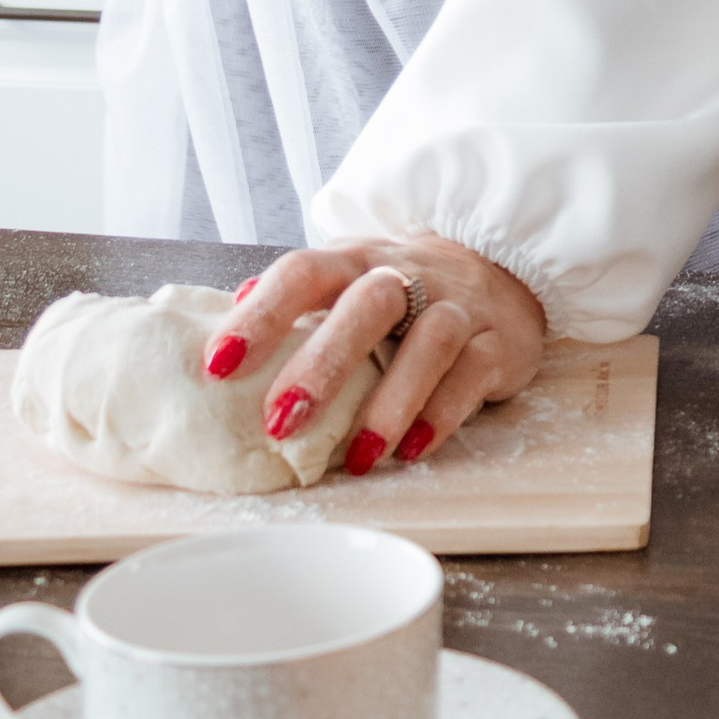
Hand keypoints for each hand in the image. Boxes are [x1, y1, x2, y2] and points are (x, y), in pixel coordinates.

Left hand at [203, 232, 548, 474]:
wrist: (500, 265)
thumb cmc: (403, 290)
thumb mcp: (346, 281)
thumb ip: (292, 305)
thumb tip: (221, 328)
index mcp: (354, 260)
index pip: (303, 273)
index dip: (261, 315)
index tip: (217, 365)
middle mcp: (408, 275)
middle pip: (369, 304)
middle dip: (323, 364)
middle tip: (280, 422)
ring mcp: (458, 306)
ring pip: (431, 341)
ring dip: (391, 402)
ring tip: (359, 458)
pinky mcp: (497, 342)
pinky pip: (473, 375)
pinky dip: (442, 415)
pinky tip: (413, 450)